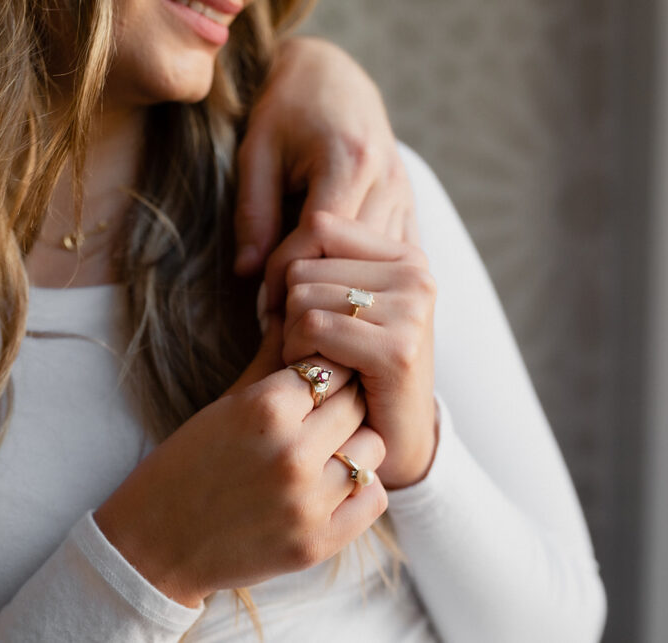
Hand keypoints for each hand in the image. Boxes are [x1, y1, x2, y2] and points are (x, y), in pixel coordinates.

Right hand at [93, 317, 387, 606]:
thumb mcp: (223, 404)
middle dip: (343, 400)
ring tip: (328, 446)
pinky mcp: (318, 543)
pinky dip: (361, 487)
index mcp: (264, 409)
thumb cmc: (184, 466)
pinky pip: (374, 498)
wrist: (155, 546)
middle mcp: (292, 453)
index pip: (331, 365)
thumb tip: (297, 310)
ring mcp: (308, 502)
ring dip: (354, 442)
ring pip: (372, 448)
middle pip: (356, 402)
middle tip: (324, 409)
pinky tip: (334, 482)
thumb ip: (269, 359)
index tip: (318, 374)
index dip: (326, 367)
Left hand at [234, 37, 418, 298]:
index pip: (320, 236)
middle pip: (356, 256)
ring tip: (307, 314)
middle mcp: (388, 180)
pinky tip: (341, 296)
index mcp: (350, 161)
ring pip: (383, 264)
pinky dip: (369, 279)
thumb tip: (247, 275)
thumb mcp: (257, 152)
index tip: (261, 297)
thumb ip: (254, 212)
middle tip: (282, 319)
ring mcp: (405, 194)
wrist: (331, 74)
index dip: (288, 272)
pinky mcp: (410, 204)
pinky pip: (395, 256)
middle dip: (318, 290)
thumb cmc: (286, 108)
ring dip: (345, 290)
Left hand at [281, 211, 437, 488]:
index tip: (284, 308)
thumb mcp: (336, 306)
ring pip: (301, 295)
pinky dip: (298, 355)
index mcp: (404, 253)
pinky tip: (319, 377)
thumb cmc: (354, 371)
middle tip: (309, 349)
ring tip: (319, 364)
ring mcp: (412, 308)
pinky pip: (312, 327)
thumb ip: (310, 267)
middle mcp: (416, 272)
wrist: (396, 442)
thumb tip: (251, 256)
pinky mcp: (397, 347)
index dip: (283, 264)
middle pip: (302, 263)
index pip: (317, 224)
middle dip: (287, 310)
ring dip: (291, 337)